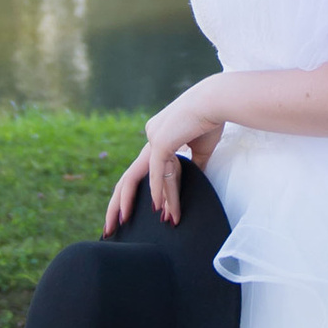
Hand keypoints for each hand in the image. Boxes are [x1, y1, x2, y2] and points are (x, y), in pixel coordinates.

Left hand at [105, 83, 228, 231]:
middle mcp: (150, 137)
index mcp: (157, 136)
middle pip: (128, 175)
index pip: (143, 170)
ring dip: (130, 201)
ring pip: (139, 176)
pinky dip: (157, 190)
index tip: (142, 213)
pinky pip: (156, 171)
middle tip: (109, 226)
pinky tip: (156, 207)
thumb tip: (195, 180)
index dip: (139, 193)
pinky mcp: (161, 141)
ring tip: (125, 222)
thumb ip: (194, 164)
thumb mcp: (200, 148)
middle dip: (117, 203)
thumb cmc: (211, 120)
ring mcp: (153, 138)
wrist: (218, 101)